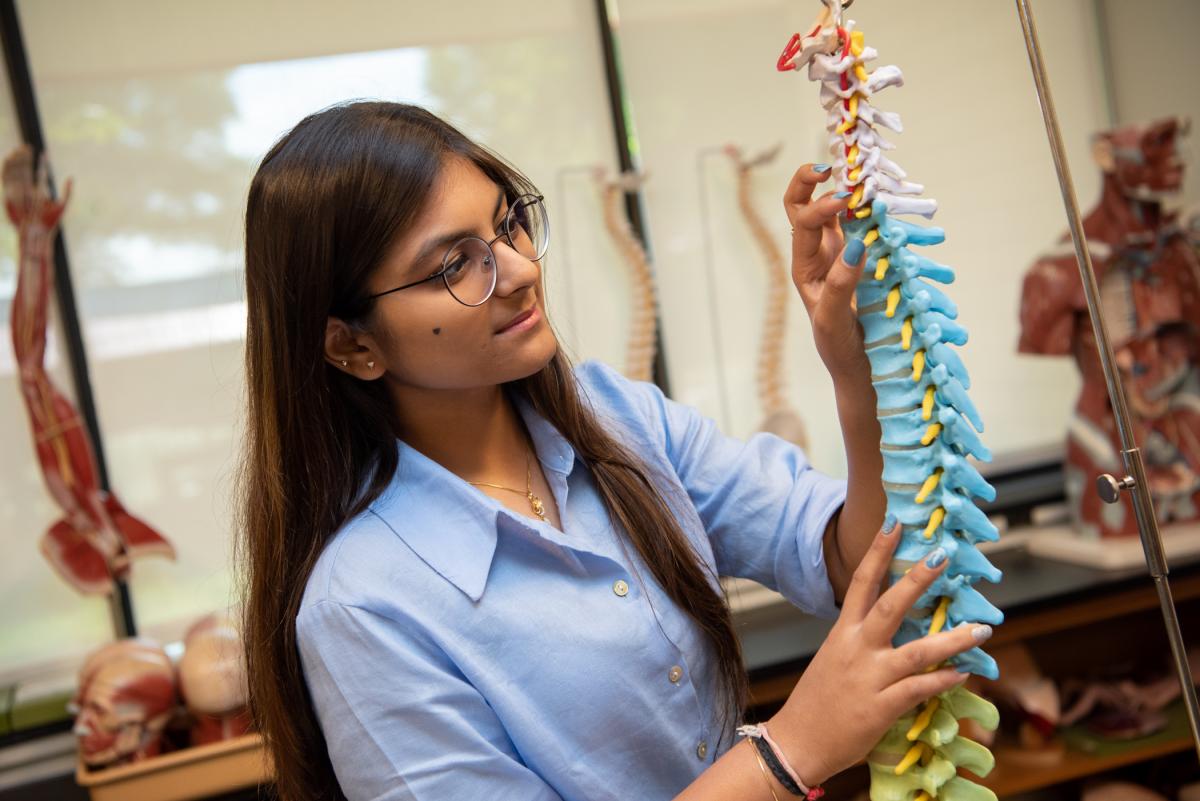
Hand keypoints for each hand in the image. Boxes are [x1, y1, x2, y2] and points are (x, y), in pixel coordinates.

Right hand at [767, 517, 993, 786]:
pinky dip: (943, 681)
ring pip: (917, 652)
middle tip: (942, 555)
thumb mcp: (835, 660)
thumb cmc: (818, 702)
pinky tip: (963, 674)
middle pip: (890, 605)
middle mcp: (855, 649)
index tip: (895, 524)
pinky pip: (919, 690)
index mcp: (842, 633)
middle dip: (917, 579)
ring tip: (982, 630)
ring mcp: (869, 677)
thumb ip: (863, 643)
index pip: (860, 583)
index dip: (878, 552)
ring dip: (953, 640)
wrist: (796, 742)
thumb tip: (896, 629)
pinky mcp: (880, 707)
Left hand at [783, 163, 868, 380]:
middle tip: (833, 167)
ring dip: (844, 187)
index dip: (822, 205)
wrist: (857, 365)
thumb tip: (855, 245)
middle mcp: (817, 253)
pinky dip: (867, 204)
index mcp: (805, 266)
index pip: (803, 222)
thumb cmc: (838, 347)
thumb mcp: (832, 320)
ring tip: (863, 173)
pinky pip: (858, 221)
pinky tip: (882, 195)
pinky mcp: (860, 255)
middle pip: (801, 203)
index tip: (847, 201)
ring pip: (831, 208)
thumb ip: (840, 285)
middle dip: (810, 179)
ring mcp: (838, 252)